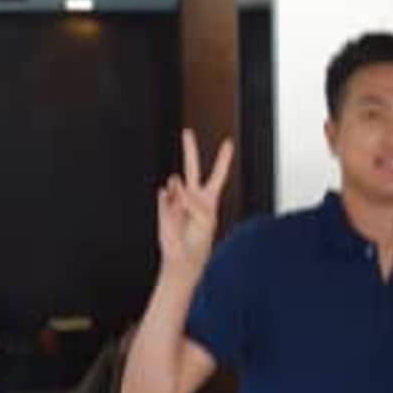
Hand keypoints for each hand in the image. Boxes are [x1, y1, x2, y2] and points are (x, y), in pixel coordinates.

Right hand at [157, 129, 233, 278]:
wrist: (181, 259)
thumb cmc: (198, 245)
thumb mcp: (206, 221)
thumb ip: (195, 202)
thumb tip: (179, 189)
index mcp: (209, 200)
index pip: (217, 175)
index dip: (223, 159)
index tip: (228, 143)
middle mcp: (193, 197)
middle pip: (192, 167)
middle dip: (190, 149)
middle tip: (187, 133)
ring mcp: (177, 199)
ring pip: (176, 181)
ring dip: (180, 191)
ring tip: (182, 206)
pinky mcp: (164, 205)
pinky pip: (164, 194)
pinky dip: (169, 201)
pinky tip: (171, 209)